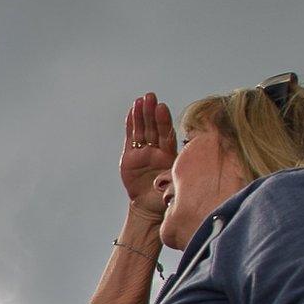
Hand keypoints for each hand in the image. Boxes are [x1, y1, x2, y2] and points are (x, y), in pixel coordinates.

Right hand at [120, 92, 176, 210]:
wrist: (149, 207)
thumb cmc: (165, 198)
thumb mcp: (172, 188)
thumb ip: (170, 178)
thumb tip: (170, 174)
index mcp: (169, 156)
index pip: (166, 135)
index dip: (163, 122)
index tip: (162, 108)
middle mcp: (157, 151)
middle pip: (154, 128)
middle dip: (152, 112)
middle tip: (151, 97)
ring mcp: (143, 152)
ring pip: (142, 130)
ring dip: (141, 114)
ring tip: (141, 100)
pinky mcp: (130, 156)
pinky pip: (131, 138)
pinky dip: (131, 124)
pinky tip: (132, 111)